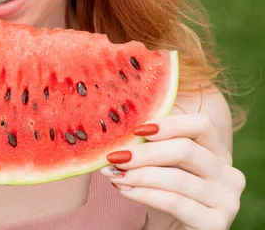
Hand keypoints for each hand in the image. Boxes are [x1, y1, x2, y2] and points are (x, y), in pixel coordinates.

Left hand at [100, 113, 245, 229]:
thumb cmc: (165, 192)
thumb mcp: (162, 165)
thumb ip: (153, 144)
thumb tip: (122, 125)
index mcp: (218, 151)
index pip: (202, 124)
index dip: (169, 123)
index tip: (136, 130)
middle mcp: (229, 173)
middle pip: (186, 149)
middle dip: (145, 152)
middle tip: (115, 156)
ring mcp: (227, 199)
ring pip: (177, 177)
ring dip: (139, 175)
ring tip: (115, 174)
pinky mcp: (216, 223)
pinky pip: (174, 202)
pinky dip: (144, 194)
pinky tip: (125, 190)